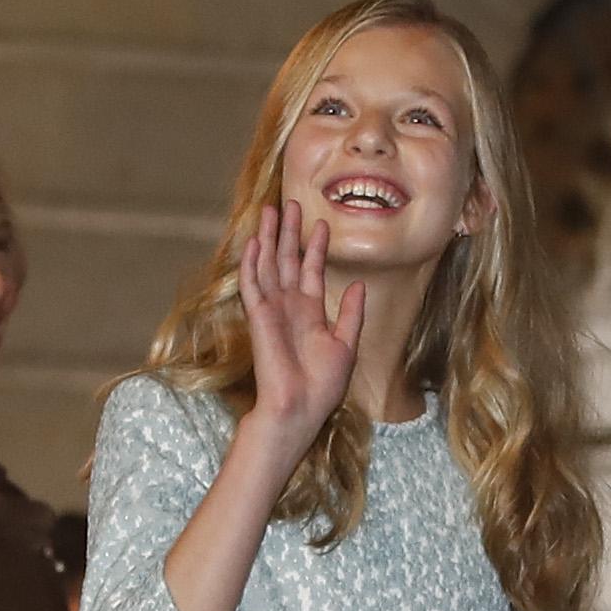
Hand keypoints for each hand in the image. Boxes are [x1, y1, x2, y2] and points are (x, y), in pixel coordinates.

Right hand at [236, 195, 364, 462]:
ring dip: (269, 238)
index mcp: (311, 313)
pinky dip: (252, 263)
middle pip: (287, 260)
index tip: (321, 222)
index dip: (316, 246)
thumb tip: (358, 284)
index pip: (312, 271)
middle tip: (289, 202)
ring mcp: (273, 310)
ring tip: (270, 210)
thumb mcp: (347, 345)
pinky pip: (253, 285)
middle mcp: (290, 307)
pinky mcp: (259, 318)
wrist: (300, 408)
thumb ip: (351, 314)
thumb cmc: (322, 386)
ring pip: (268, 265)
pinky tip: (254, 241)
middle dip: (289, 232)